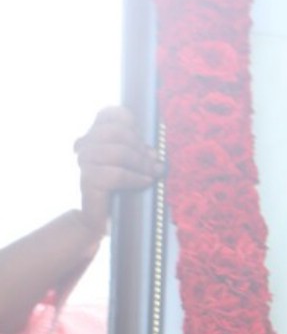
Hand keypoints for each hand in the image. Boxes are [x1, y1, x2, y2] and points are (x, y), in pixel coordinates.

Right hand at [73, 106, 162, 239]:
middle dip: (141, 147)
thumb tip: (154, 150)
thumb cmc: (121, 190)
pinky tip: (146, 182)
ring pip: (117, 152)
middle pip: (117, 131)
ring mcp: (84, 162)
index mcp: (94, 135)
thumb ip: (137, 150)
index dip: (129, 121)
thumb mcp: (131, 164)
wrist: (103, 220)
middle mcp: (86, 145)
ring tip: (154, 173)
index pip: (109, 113)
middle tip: (156, 161)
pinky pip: (116, 174)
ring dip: (141, 163)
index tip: (143, 139)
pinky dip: (135, 178)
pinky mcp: (88, 181)